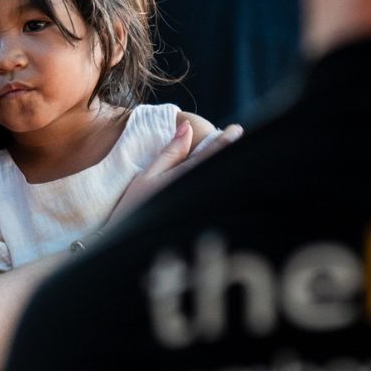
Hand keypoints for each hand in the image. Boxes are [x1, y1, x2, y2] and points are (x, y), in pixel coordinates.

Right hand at [107, 121, 242, 225]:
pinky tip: (224, 179)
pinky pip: (214, 198)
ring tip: (235, 156)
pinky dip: (220, 185)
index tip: (236, 130)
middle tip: (241, 140)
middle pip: (219, 170)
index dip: (225, 142)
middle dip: (232, 155)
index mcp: (180, 180)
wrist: (128, 244)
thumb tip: (188, 127)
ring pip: (219, 185)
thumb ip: (170, 152)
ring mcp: (198, 207)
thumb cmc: (133, 207)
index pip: (209, 157)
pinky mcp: (199, 219)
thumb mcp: (147, 176)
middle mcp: (193, 194)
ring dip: (228, 169)